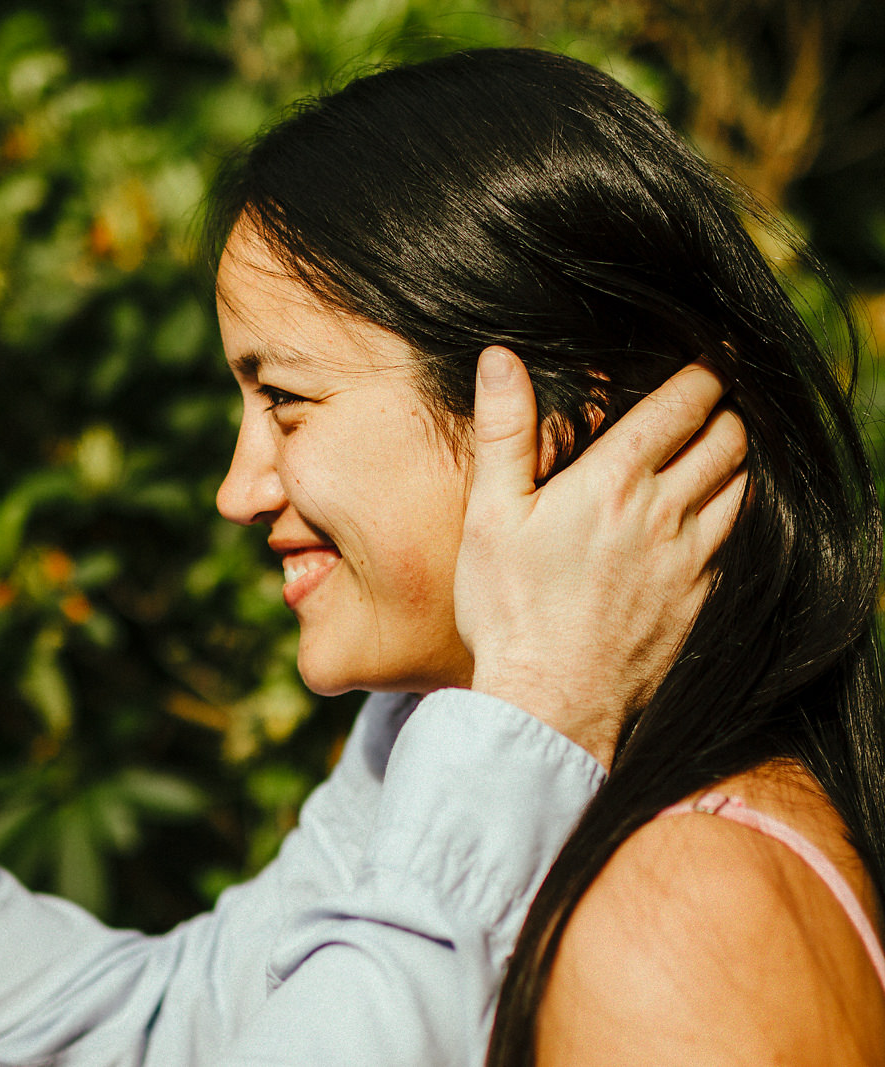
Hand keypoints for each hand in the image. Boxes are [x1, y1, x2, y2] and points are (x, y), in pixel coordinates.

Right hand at [455, 346, 746, 766]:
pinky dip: (728, 514)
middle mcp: (667, 513)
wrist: (551, 702)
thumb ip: (504, 430)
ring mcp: (692, 559)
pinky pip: (734, 540)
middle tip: (709, 401)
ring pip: (742, 486)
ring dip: (735, 459)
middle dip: (725, 410)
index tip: (707, 358)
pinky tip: (703, 519)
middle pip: (729, 438)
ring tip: (714, 450)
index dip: (703, 372)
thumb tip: (501, 359)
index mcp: (617, 481)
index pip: (683, 403)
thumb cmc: (510, 608)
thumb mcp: (490, 513)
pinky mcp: (701, 598)